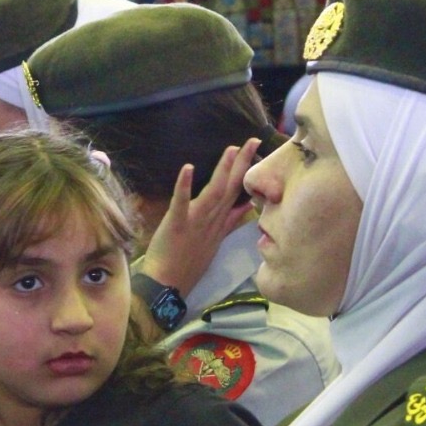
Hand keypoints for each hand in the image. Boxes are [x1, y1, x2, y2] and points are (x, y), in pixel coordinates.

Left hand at [139, 140, 261, 297]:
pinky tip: (189, 168)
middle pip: (230, 188)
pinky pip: (181, 202)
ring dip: (223, 170)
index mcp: (219, 223)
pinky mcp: (176, 224)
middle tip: (252, 141)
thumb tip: (248, 205)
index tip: (258, 152)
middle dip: (242, 164)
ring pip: (213, 193)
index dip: (248, 172)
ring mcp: (195, 222)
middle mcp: (212, 220)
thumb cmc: (189, 264)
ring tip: (231, 149)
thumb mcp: (216, 242)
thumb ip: (231, 222)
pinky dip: (185, 185)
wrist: (167, 285)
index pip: (238, 193)